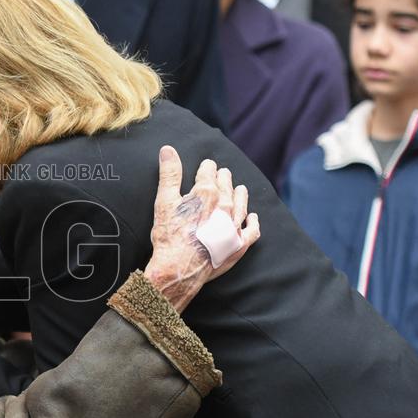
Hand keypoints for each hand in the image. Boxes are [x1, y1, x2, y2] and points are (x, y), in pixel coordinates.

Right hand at [143, 146, 259, 311]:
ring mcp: (234, 226)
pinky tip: (252, 218)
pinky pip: (252, 230)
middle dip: (223, 178)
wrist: (179, 268)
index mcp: (206, 192)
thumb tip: (168, 149)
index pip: (209, 171)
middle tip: (222, 174)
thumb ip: (169, 173)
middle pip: (226, 185)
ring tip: (239, 189)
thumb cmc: (169, 235)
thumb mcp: (164, 201)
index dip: (206, 167)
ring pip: (241, 204)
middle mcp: (225, 206)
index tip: (206, 165)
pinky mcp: (238, 244)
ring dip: (240, 194)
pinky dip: (253, 222)